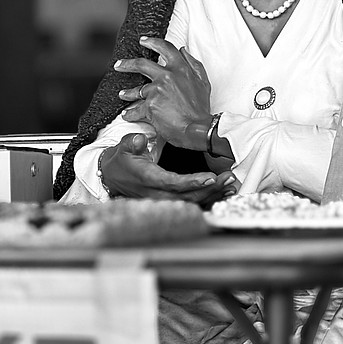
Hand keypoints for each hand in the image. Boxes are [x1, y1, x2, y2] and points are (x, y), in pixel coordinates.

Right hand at [99, 133, 235, 204]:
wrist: (113, 176)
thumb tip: (139, 140)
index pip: (174, 183)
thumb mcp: (123, 148)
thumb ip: (131, 143)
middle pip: (188, 196)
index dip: (193, 182)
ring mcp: (163, 200)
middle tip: (228, 179)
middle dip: (210, 189)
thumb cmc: (122, 162)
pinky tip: (221, 194)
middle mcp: (157, 194)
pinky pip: (190, 203)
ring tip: (229, 186)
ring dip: (212, 195)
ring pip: (191, 202)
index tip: (211, 178)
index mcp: (148, 179)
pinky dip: (207, 199)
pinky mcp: (168, 201)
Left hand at [115, 37, 211, 148]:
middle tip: (119, 65)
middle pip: (142, 64)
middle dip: (128, 64)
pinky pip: (136, 110)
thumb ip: (193, 64)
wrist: (198, 128)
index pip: (165, 48)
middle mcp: (167, 76)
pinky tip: (127, 115)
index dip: (152, 42)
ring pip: (137, 90)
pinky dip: (130, 114)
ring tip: (122, 94)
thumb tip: (183, 51)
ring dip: (127, 93)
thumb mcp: (203, 82)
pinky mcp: (150, 106)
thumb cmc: (201, 108)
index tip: (143, 40)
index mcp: (180, 69)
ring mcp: (157, 91)